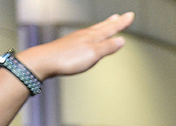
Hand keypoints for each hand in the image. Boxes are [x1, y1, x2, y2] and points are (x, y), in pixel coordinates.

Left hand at [16, 12, 132, 80]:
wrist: (45, 61)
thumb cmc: (68, 58)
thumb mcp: (93, 54)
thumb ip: (107, 47)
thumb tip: (121, 40)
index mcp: (93, 37)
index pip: (111, 28)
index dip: (122, 23)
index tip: (130, 16)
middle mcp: (85, 35)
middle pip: (103, 26)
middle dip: (114, 22)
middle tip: (121, 16)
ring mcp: (78, 38)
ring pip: (95, 29)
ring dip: (104, 25)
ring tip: (109, 21)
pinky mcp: (71, 44)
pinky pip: (87, 35)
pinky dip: (94, 32)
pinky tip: (91, 35)